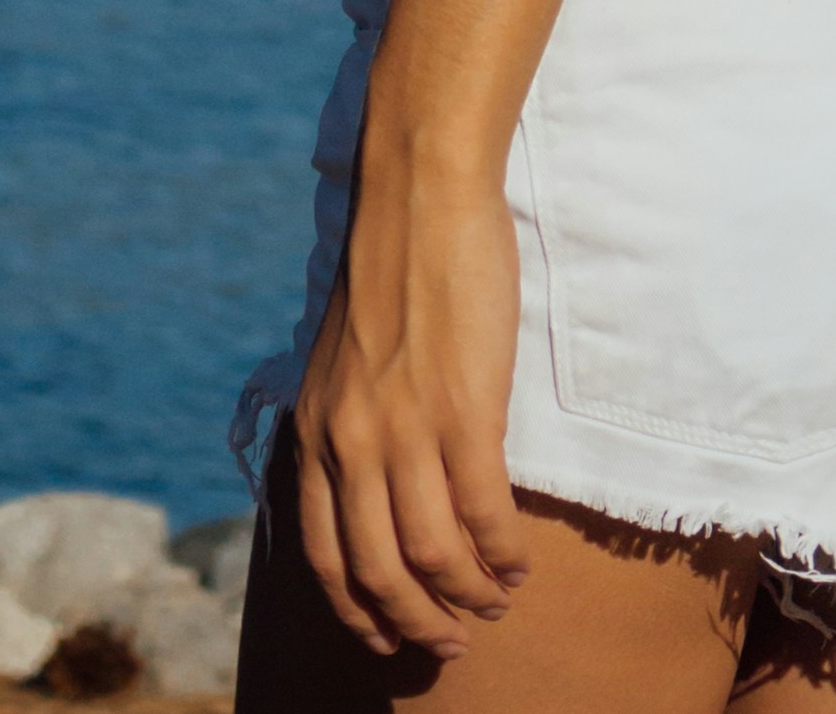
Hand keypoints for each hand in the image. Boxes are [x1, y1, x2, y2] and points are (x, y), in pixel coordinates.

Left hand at [289, 137, 534, 658]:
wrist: (421, 193)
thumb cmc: (394, 263)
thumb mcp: (343, 357)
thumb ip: (350, 421)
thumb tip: (375, 483)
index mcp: (316, 430)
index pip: (324, 556)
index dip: (358, 610)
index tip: (388, 637)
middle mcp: (350, 442)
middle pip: (379, 573)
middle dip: (418, 624)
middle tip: (453, 643)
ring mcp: (406, 429)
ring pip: (433, 556)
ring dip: (468, 595)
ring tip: (494, 603)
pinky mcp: (464, 410)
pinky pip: (484, 512)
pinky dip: (503, 552)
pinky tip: (518, 562)